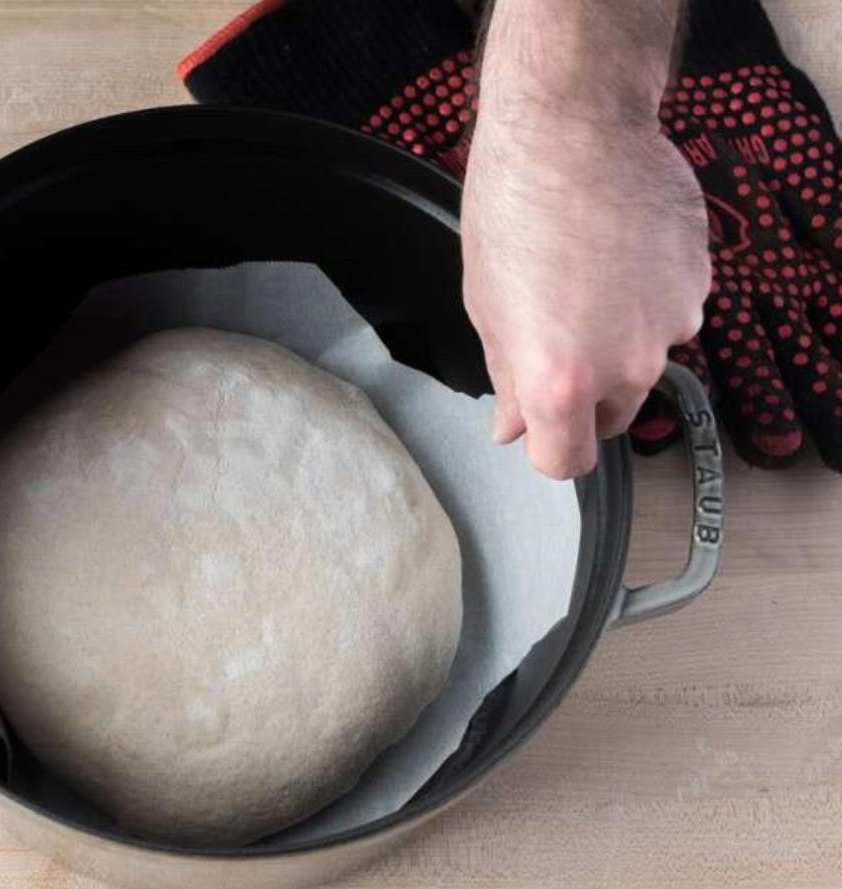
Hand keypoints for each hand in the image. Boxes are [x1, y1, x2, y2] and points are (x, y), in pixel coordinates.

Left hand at [461, 112, 710, 477]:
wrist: (572, 128)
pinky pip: (670, 314)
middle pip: (611, 416)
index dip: (547, 446)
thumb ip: (507, 378)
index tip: (536, 426)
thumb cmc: (514, 209)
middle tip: (554, 339)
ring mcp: (672, 325)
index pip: (565, 461)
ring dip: (618, 341)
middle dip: (583, 395)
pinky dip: (646, 299)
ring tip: (585, 279)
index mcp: (561, 381)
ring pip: (643, 361)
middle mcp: (626, 365)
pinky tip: (618, 253)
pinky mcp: (700, 284)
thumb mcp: (487, 307)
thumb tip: (512, 425)